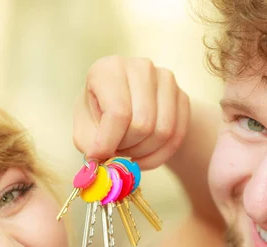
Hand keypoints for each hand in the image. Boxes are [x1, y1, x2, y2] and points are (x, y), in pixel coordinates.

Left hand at [73, 56, 189, 169]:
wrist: (125, 108)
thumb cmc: (98, 116)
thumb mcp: (84, 128)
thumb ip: (88, 144)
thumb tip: (101, 159)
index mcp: (109, 69)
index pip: (118, 112)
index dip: (109, 142)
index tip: (101, 156)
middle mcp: (140, 67)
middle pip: (143, 124)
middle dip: (128, 147)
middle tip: (116, 151)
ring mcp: (165, 79)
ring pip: (163, 132)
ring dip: (143, 152)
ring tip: (128, 151)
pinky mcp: (182, 96)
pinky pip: (176, 137)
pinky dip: (159, 156)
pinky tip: (143, 157)